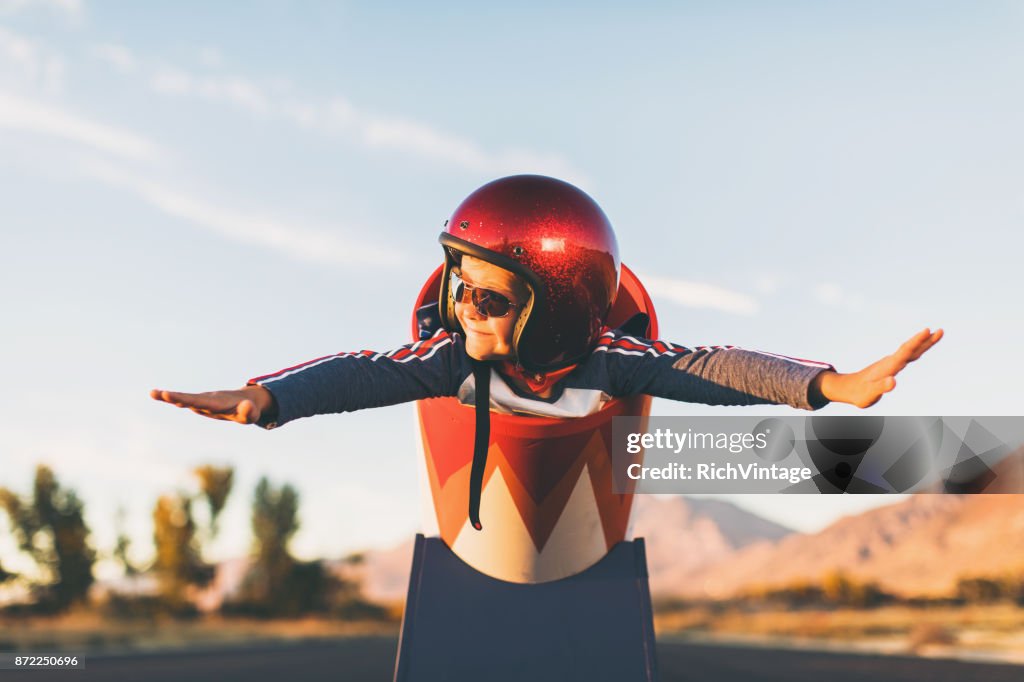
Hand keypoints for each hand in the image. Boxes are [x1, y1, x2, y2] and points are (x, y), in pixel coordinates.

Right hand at [149, 385, 273, 424]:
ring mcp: (203, 401)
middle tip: (155, 393)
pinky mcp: (201, 404)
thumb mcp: (251, 414)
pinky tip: (162, 396)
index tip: (170, 395)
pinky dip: (174, 399)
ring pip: (185, 398)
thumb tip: (247, 407)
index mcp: (217, 403)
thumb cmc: (249, 410)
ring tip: (153, 392)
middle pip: (189, 398)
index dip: (186, 400)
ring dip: (170, 396)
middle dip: (174, 397)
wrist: (247, 401)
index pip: (199, 402)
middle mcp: (207, 400)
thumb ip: (248, 411)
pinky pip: (186, 401)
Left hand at [813, 327, 943, 408]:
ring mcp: (891, 363)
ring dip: (923, 343)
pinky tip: (920, 348)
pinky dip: (917, 349)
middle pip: (911, 348)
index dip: (917, 341)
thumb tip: (894, 381)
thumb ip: (881, 387)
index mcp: (889, 366)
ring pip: (910, 351)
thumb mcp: (869, 394)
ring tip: (936, 334)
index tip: (927, 330)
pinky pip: (907, 355)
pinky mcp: (891, 366)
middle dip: (925, 340)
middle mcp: (891, 362)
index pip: (905, 351)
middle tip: (941, 330)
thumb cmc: (859, 393)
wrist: (847, 388)